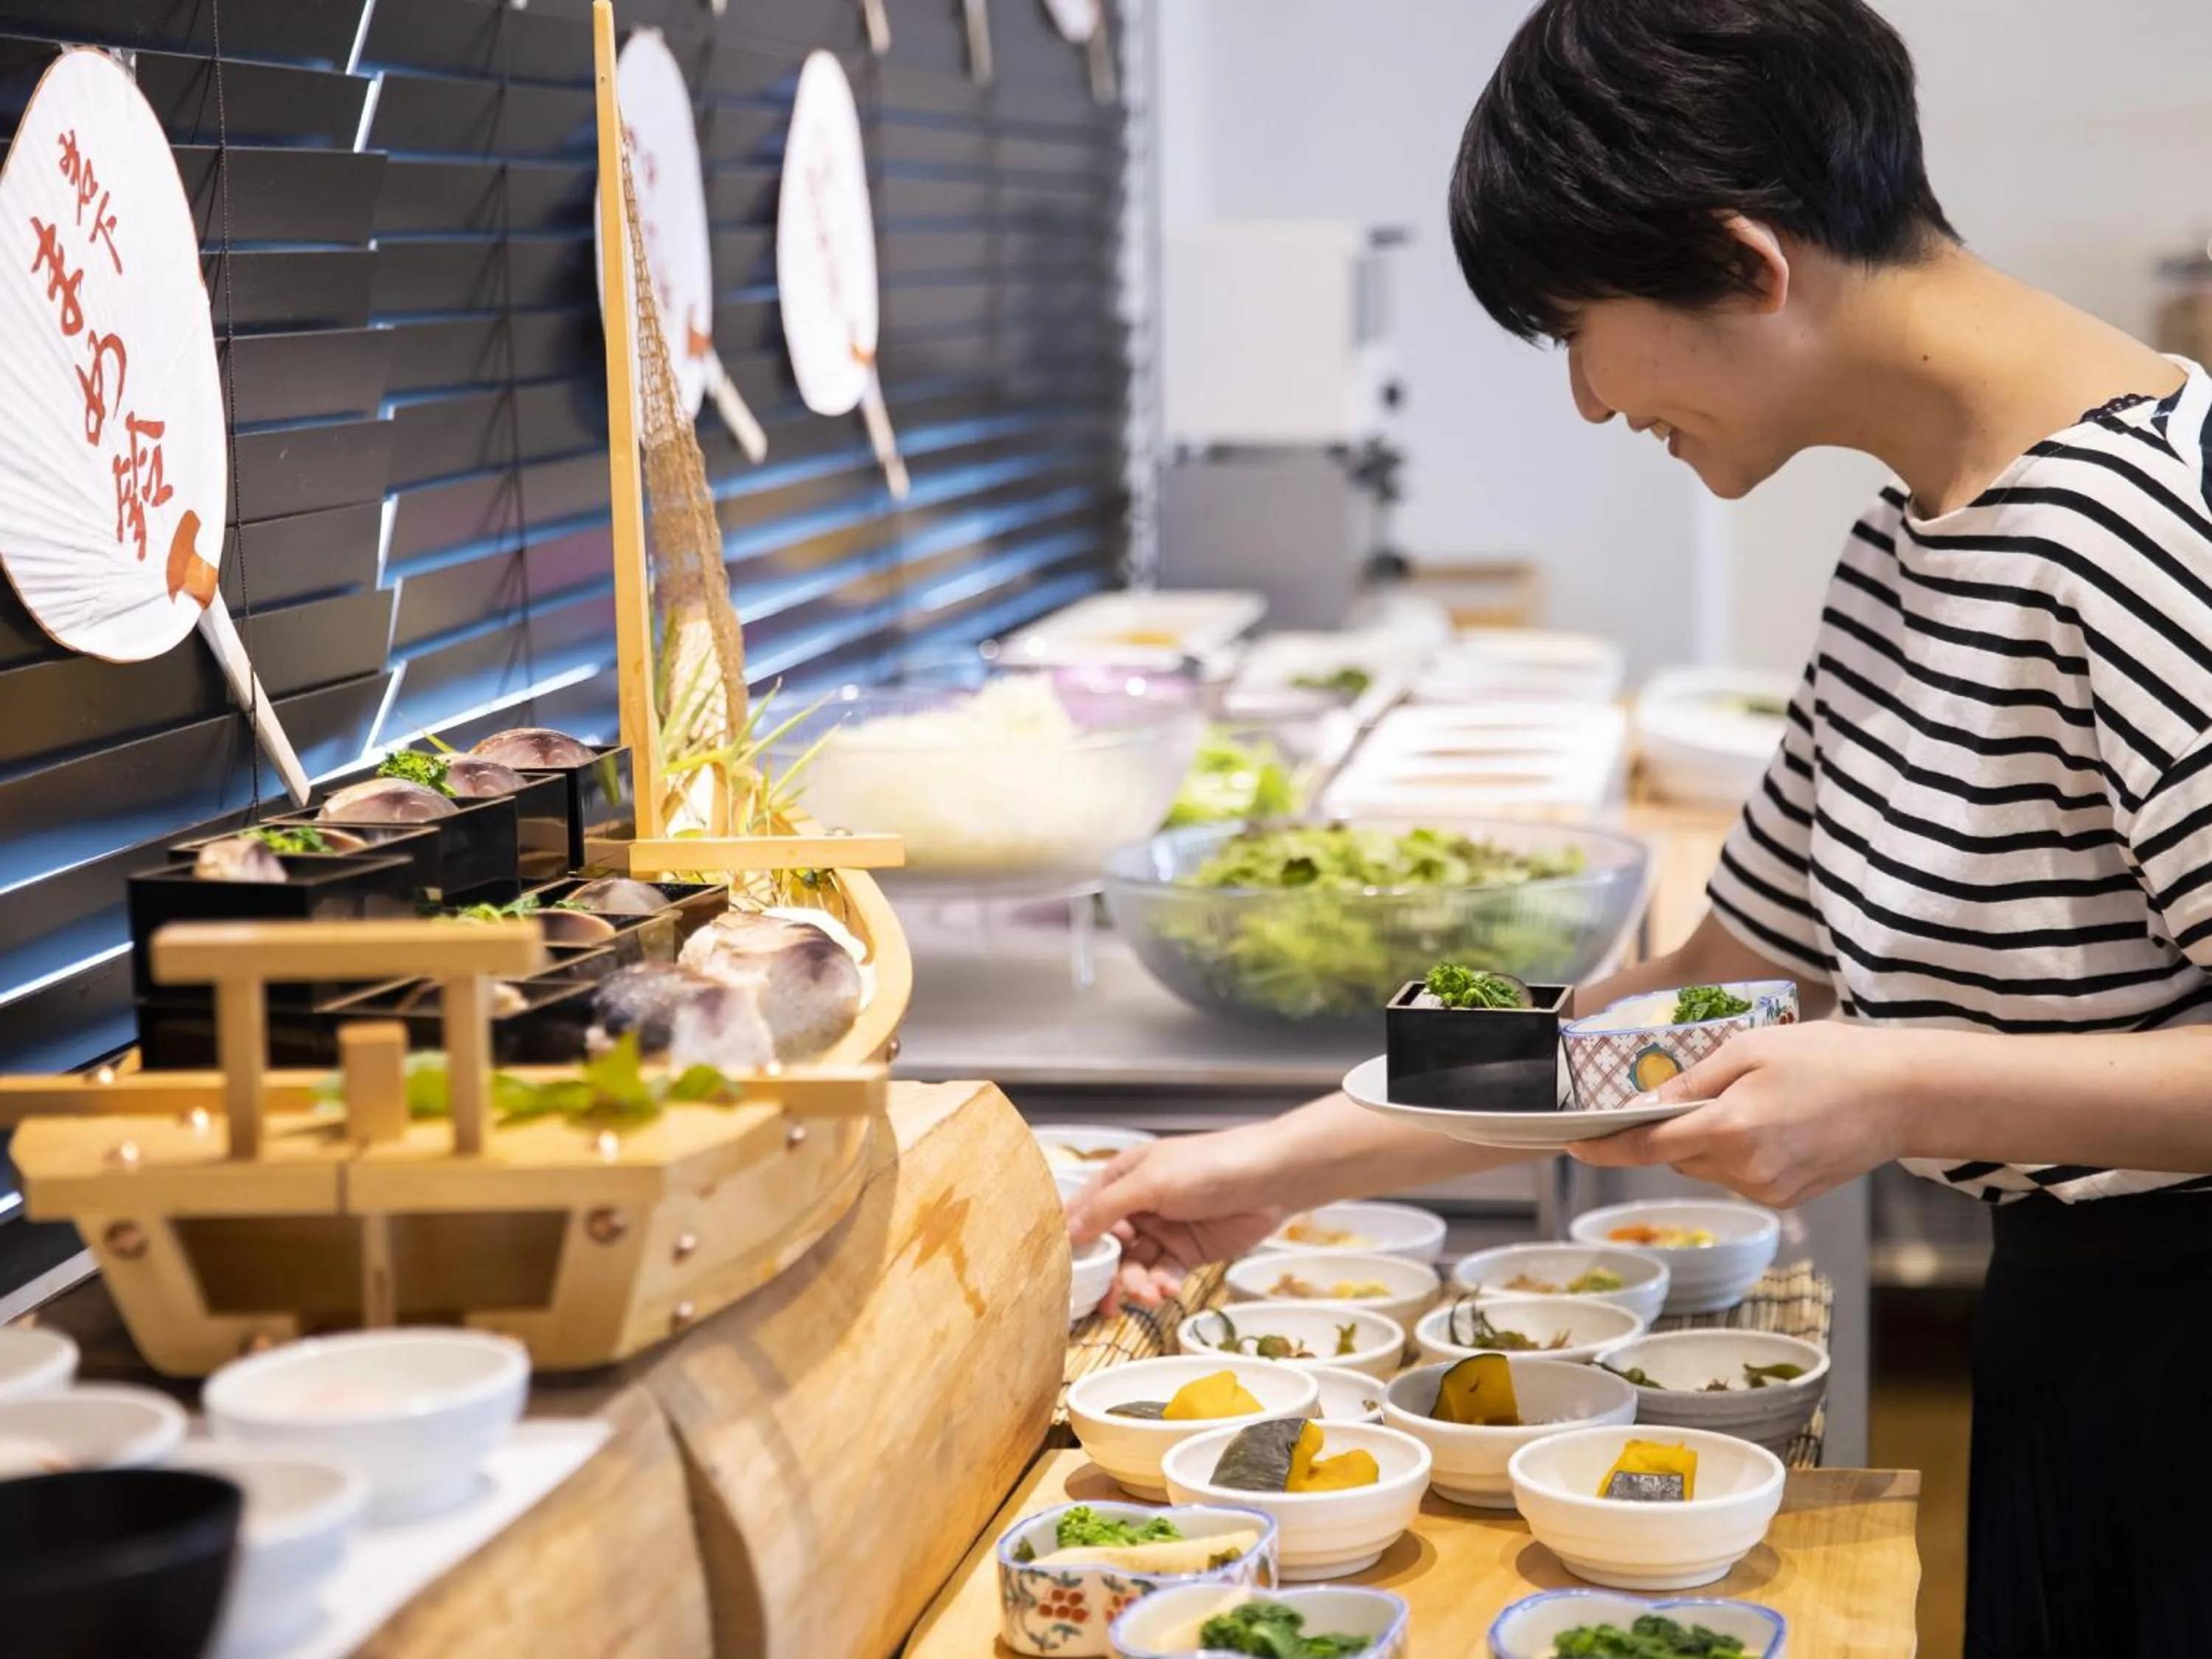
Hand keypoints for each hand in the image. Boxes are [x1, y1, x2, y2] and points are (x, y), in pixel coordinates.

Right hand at [1065, 1128, 1286, 1312]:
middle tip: (1105, 1299)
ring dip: (1136, 1283)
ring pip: (1134, 1266)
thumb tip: (1068, 1232)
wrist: (1270, 1180)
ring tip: (1147, 1294)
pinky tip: (1166, 1290)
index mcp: (1122, 1178)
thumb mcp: (1150, 1183)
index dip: (1070, 1241)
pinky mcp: (1187, 1251)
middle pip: (1106, 1247)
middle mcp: (1137, 1205)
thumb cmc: (1209, 1167)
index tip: (1059, 1271)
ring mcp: (1163, 1229)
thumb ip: (1106, 1208)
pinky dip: (1161, 1285)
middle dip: (1105, 1273)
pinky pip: (1163, 1274)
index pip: (1083, 1212)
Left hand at [1569, 1022, 1922, 1207]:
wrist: (1904, 1096)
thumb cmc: (1829, 1057)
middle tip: (1687, 1091)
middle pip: (1675, 1155)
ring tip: (1748, 1101)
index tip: (1572, 1146)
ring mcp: (1767, 1190)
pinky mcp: (1786, 1199)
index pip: (1646, 1145)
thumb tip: (1643, 1106)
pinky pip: (1737, 1176)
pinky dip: (1735, 1152)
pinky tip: (1770, 1124)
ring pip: (1705, 1167)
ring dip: (1705, 1139)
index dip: (1604, 1147)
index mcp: (1730, 1129)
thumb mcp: (1751, 1049)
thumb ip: (1691, 1081)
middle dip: (1669, 1128)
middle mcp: (1744, 1170)